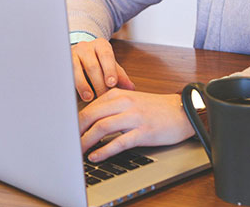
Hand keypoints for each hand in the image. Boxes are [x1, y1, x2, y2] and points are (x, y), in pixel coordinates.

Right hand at [71, 38, 133, 101]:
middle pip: (92, 65)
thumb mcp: (110, 66)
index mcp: (101, 45)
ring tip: (89, 97)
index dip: (109, 70)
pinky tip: (74, 94)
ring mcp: (72, 53)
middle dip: (98, 83)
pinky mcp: (62, 62)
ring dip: (83, 85)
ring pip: (76, 69)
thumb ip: (120, 76)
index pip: (106, 56)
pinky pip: (66, 73)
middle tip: (103, 97)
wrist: (79, 55)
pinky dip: (71, 84)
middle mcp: (85, 47)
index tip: (112, 83)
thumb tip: (131, 88)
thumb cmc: (98, 62)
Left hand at [78, 89, 195, 161]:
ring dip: (86, 141)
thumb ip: (111, 106)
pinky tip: (96, 156)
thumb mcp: (131, 100)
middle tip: (67, 142)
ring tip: (77, 151)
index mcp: (119, 94)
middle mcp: (125, 103)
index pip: (90, 106)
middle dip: (76, 130)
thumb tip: (89, 119)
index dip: (75, 120)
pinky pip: (119, 142)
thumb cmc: (156, 108)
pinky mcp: (143, 132)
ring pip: (102, 127)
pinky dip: (104, 150)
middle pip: (91, 115)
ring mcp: (134, 117)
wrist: (183, 111)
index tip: (66, 131)